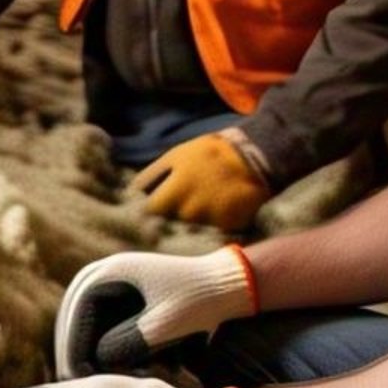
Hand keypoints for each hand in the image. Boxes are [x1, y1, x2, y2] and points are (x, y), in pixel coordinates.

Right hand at [54, 246, 256, 377]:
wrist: (227, 285)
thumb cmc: (200, 302)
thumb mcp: (166, 325)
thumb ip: (129, 343)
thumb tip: (95, 361)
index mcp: (107, 273)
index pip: (74, 322)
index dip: (75, 356)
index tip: (80, 385)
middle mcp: (100, 275)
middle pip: (72, 325)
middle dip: (79, 357)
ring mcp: (108, 286)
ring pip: (86, 329)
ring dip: (94, 356)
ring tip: (101, 384)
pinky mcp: (120, 298)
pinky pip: (101, 328)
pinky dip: (109, 351)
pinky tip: (119, 373)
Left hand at [132, 130, 269, 230]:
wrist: (255, 157)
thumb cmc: (209, 153)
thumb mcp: (176, 156)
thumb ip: (153, 176)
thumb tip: (133, 192)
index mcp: (175, 190)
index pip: (151, 212)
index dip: (149, 211)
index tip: (149, 210)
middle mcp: (192, 210)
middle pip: (172, 224)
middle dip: (171, 218)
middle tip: (181, 206)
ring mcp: (212, 221)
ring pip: (192, 230)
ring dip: (193, 223)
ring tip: (203, 206)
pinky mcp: (231, 228)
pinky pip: (214, 233)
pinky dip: (214, 227)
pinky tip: (219, 212)